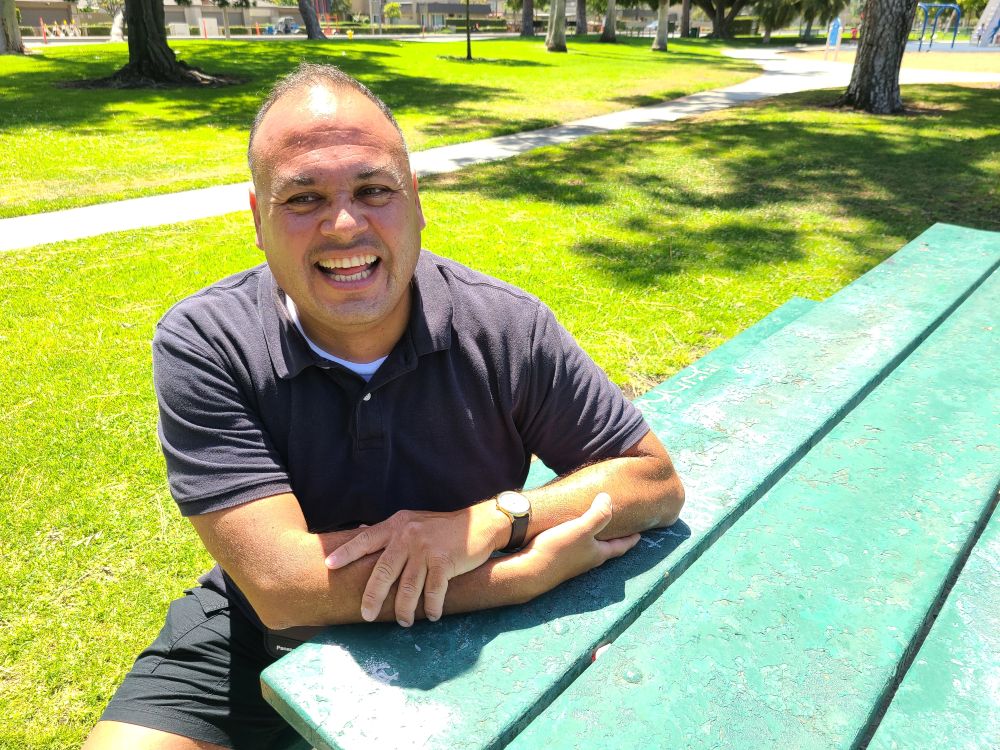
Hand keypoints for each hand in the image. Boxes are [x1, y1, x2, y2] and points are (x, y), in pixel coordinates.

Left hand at [324, 504, 504, 625]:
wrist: (478, 524)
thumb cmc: (442, 527)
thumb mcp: (413, 521)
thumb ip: (390, 530)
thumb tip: (361, 530)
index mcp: (397, 525)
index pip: (366, 539)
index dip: (347, 552)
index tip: (329, 566)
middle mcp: (408, 536)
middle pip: (383, 571)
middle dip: (373, 597)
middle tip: (366, 615)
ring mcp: (426, 548)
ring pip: (407, 587)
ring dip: (403, 609)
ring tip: (404, 621)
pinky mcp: (444, 561)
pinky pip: (432, 592)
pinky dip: (431, 607)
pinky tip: (431, 615)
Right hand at [520, 493, 639, 593]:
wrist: (529, 572)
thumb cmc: (558, 550)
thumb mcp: (581, 529)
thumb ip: (598, 515)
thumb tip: (608, 499)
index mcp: (598, 554)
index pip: (620, 547)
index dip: (630, 539)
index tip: (640, 535)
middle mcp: (587, 561)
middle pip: (606, 550)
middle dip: (614, 540)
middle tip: (621, 531)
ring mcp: (572, 563)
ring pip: (589, 549)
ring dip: (595, 540)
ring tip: (596, 530)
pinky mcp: (557, 561)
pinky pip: (573, 548)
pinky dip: (578, 540)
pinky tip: (570, 534)